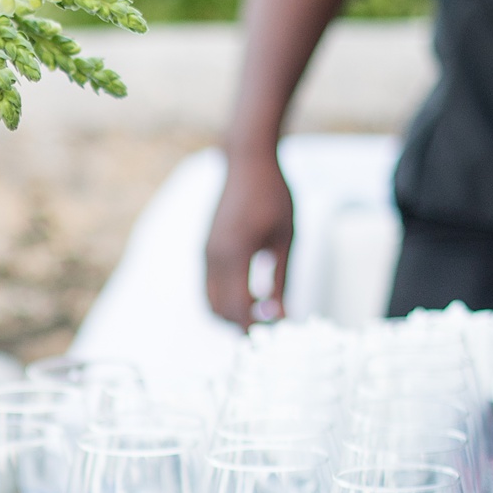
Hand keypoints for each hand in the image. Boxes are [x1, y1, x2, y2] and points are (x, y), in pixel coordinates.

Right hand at [205, 144, 293, 327]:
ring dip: (232, 313)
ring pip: (210, 301)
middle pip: (219, 310)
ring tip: (262, 311)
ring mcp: (205, 253)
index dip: (255, 326)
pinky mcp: (206, 248)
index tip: (277, 331)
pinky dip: (225, 298)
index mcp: (234, 255)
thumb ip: (281, 279)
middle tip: (270, 326)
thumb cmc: (272, 194)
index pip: (238, 308)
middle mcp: (213, 257)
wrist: (248, 161)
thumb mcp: (286, 238)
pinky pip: (209, 285)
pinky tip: (250, 292)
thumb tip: (281, 315)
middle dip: (242, 324)